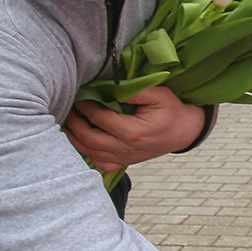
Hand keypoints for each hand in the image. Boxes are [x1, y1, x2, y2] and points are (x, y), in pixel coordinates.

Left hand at [63, 86, 204, 170]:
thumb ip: (133, 91)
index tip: (80, 96)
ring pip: (90, 153)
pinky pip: (99, 163)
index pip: (100, 119)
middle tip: (68, 109)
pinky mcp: (125, 162)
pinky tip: (80, 141)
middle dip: (74, 123)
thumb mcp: (158, 94)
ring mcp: (125, 158)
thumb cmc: (172, 111)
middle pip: (89, 139)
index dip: (86, 107)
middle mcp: (126, 149)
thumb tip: (109, 87)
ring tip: (66, 124)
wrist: (185, 131)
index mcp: (133, 132)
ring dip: (75, 139)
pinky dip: (87, 153)